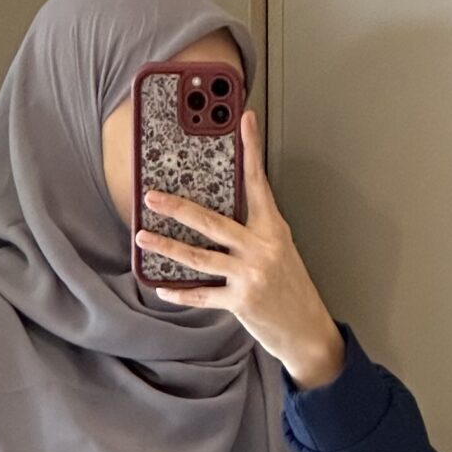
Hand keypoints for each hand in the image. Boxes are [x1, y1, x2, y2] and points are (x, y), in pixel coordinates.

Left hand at [133, 107, 344, 389]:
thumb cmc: (291, 288)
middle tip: (151, 196)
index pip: (259, 182)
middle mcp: (261, 249)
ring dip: (167, 247)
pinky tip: (163, 288)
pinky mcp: (241, 302)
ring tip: (143, 236)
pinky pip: (203, 294)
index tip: (244, 120)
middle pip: (211, 222)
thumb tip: (219, 212)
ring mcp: (250, 276)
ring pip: (199, 257)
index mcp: (273, 229)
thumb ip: (255, 229)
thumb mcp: (281, 249)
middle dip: (177, 208)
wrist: (307, 330)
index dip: (251, 149)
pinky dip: (180, 293)